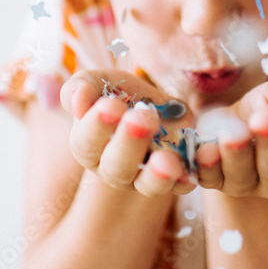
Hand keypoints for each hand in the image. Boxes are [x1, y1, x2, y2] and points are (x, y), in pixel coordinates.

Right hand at [59, 69, 196, 197]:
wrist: (158, 103)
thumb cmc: (119, 94)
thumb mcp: (99, 82)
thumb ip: (81, 87)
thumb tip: (77, 98)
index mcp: (89, 146)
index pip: (86, 142)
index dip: (97, 125)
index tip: (113, 105)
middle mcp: (113, 168)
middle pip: (116, 167)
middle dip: (129, 144)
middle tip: (142, 118)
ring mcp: (143, 177)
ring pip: (147, 184)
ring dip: (157, 175)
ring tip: (168, 161)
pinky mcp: (174, 177)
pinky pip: (180, 186)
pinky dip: (185, 181)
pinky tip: (190, 175)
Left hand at [193, 77, 267, 198]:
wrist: (224, 123)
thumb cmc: (260, 110)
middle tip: (264, 120)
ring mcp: (246, 186)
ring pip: (244, 177)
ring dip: (238, 154)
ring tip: (232, 134)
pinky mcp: (216, 183)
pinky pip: (211, 178)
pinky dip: (208, 166)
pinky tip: (205, 151)